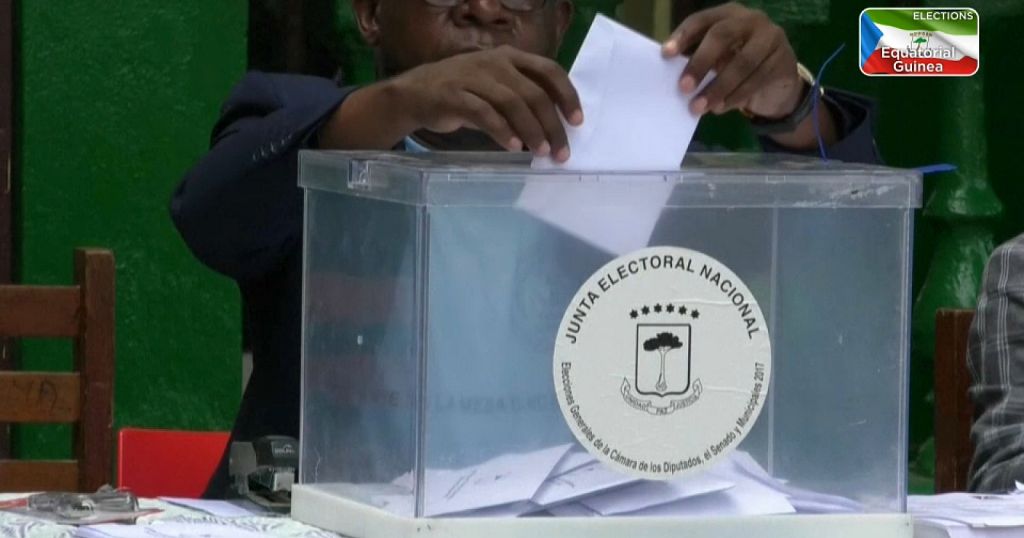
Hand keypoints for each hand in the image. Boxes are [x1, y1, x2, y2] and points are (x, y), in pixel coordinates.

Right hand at [390, 46, 582, 160]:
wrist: (414, 93)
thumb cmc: (463, 93)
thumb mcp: (496, 89)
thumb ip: (522, 101)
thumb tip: (553, 129)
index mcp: (510, 57)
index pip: (549, 70)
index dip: (567, 95)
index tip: (577, 122)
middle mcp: (495, 62)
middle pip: (534, 93)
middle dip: (552, 125)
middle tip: (560, 152)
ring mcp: (473, 77)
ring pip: (513, 103)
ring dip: (532, 131)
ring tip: (542, 152)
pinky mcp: (454, 95)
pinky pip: (484, 114)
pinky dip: (502, 132)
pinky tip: (513, 148)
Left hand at [662, 2, 804, 119]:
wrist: (778, 81)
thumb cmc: (738, 65)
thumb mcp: (718, 58)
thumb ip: (699, 60)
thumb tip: (671, 77)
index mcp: (728, 14)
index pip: (702, 20)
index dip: (683, 35)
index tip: (665, 54)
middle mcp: (751, 20)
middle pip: (722, 35)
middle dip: (700, 62)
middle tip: (684, 87)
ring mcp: (771, 38)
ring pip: (742, 63)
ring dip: (718, 88)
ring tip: (699, 107)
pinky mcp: (783, 61)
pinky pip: (756, 80)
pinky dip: (735, 97)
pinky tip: (720, 108)